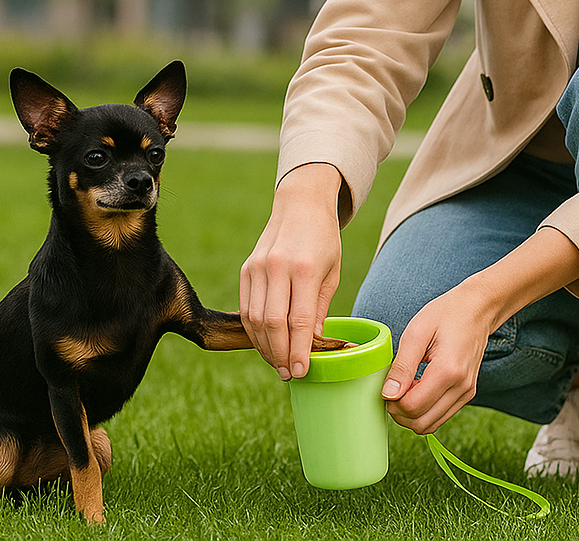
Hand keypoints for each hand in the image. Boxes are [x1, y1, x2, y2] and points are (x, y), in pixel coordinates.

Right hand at [239, 164, 342, 380]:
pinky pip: (246, 308)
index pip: (299, 320)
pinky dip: (253, 330)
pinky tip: (265, 343)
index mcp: (305, 268)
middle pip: (274, 324)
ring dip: (265, 347)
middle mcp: (278, 267)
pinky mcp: (246, 269)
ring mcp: (258, 267)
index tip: (301, 372)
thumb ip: (319, 309)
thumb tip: (311, 345)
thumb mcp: (332, 273)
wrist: (300, 205)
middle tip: (289, 374)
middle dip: (280, 355)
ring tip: (278, 363)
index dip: (299, 351)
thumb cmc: (323, 240)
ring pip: (255, 319)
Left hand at [380, 227, 578, 434]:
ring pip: (431, 425)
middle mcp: (461, 387)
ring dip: (411, 415)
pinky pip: (440, 415)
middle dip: (400, 414)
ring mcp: (466, 392)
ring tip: (404, 388)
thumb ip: (403, 364)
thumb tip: (388, 394)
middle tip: (391, 390)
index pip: (413, 407)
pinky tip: (417, 389)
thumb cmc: (446, 313)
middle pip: (422, 423)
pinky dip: (424, 411)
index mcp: (448, 371)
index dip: (393, 403)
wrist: (478, 308)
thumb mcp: (417, 331)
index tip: (385, 386)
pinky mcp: (467, 393)